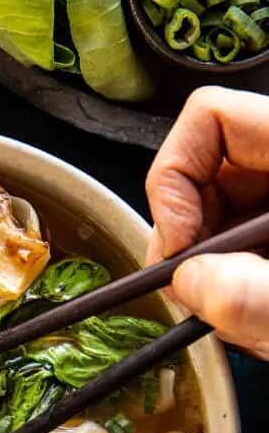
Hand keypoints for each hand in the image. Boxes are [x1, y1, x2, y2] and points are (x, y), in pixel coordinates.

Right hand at [146, 85, 268, 359]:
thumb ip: (258, 297)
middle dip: (185, 237)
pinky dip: (228, 284)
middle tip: (192, 295)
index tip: (179, 250)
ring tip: (234, 313)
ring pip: (216, 214)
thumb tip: (191, 284)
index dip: (175, 179)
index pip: (211, 118)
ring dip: (205, 269)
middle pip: (203, 170)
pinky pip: (237, 246)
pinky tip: (252, 314)